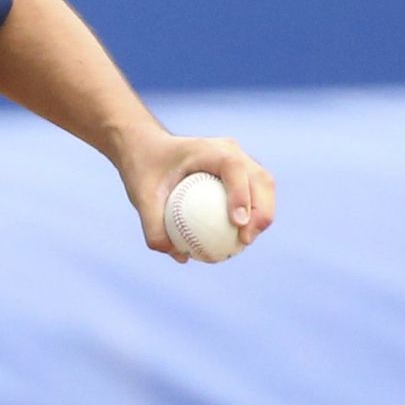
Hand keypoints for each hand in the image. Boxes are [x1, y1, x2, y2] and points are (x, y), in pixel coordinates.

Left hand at [113, 125, 275, 262]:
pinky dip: (252, 217)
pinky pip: (253, 196)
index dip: (241, 195)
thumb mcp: (140, 195)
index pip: (233, 168)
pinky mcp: (240, 174)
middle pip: (261, 180)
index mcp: (209, 149)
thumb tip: (178, 255)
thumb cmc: (144, 169)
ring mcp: (239, 161)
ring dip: (262, 216)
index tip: (237, 223)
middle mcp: (230, 151)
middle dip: (261, 211)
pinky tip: (237, 241)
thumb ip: (153, 225)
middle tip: (245, 240)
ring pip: (264, 188)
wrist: (146, 149)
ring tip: (244, 242)